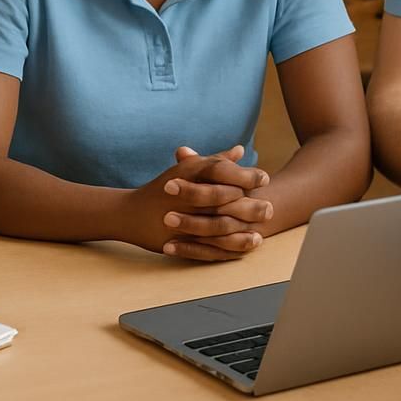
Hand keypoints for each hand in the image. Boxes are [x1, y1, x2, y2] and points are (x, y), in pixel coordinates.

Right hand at [121, 145, 270, 261]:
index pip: (222, 171)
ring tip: (260, 235)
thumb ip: (216, 160)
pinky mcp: (178, 241)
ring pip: (217, 226)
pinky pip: (207, 246)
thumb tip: (241, 151)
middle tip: (269, 209)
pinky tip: (243, 249)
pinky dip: (227, 249)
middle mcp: (185, 194)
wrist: (130, 213)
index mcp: (189, 172)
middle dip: (249, 206)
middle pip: (223, 199)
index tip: (265, 179)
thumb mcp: (188, 170)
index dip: (246, 176)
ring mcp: (180, 219)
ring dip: (241, 231)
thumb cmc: (165, 187)